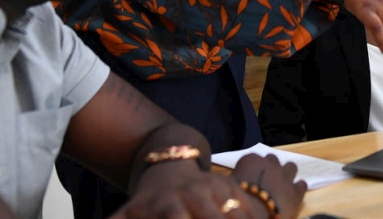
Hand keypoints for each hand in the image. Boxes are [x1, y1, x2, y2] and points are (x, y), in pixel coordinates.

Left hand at [110, 170, 261, 218]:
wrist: (167, 169)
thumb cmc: (146, 204)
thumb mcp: (125, 216)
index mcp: (168, 204)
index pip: (175, 217)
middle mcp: (195, 193)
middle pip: (213, 215)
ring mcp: (216, 187)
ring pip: (236, 210)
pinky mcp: (232, 186)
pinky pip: (250, 205)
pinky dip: (257, 218)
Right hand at [233, 154, 306, 218]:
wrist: (254, 212)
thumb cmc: (237, 198)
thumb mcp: (229, 184)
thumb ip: (234, 178)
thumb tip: (232, 181)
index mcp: (251, 160)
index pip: (252, 159)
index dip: (251, 168)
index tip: (249, 177)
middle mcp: (270, 163)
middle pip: (272, 159)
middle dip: (270, 167)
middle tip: (266, 179)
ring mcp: (285, 175)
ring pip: (290, 166)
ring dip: (287, 173)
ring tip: (282, 183)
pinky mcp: (296, 190)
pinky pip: (302, 184)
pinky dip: (298, 187)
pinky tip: (294, 193)